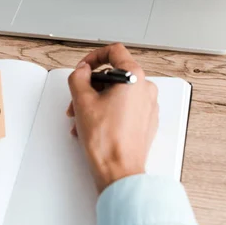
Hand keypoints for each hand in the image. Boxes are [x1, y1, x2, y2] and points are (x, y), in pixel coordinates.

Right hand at [67, 44, 157, 193]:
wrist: (119, 172)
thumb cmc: (107, 141)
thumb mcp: (82, 100)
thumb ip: (78, 76)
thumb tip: (82, 71)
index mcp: (134, 77)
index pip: (115, 51)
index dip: (94, 56)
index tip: (84, 67)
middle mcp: (146, 89)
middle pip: (114, 75)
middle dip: (91, 86)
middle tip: (77, 98)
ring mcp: (148, 106)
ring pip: (117, 92)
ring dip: (96, 100)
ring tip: (81, 118)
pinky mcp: (146, 121)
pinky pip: (125, 107)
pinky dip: (108, 111)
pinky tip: (93, 125)